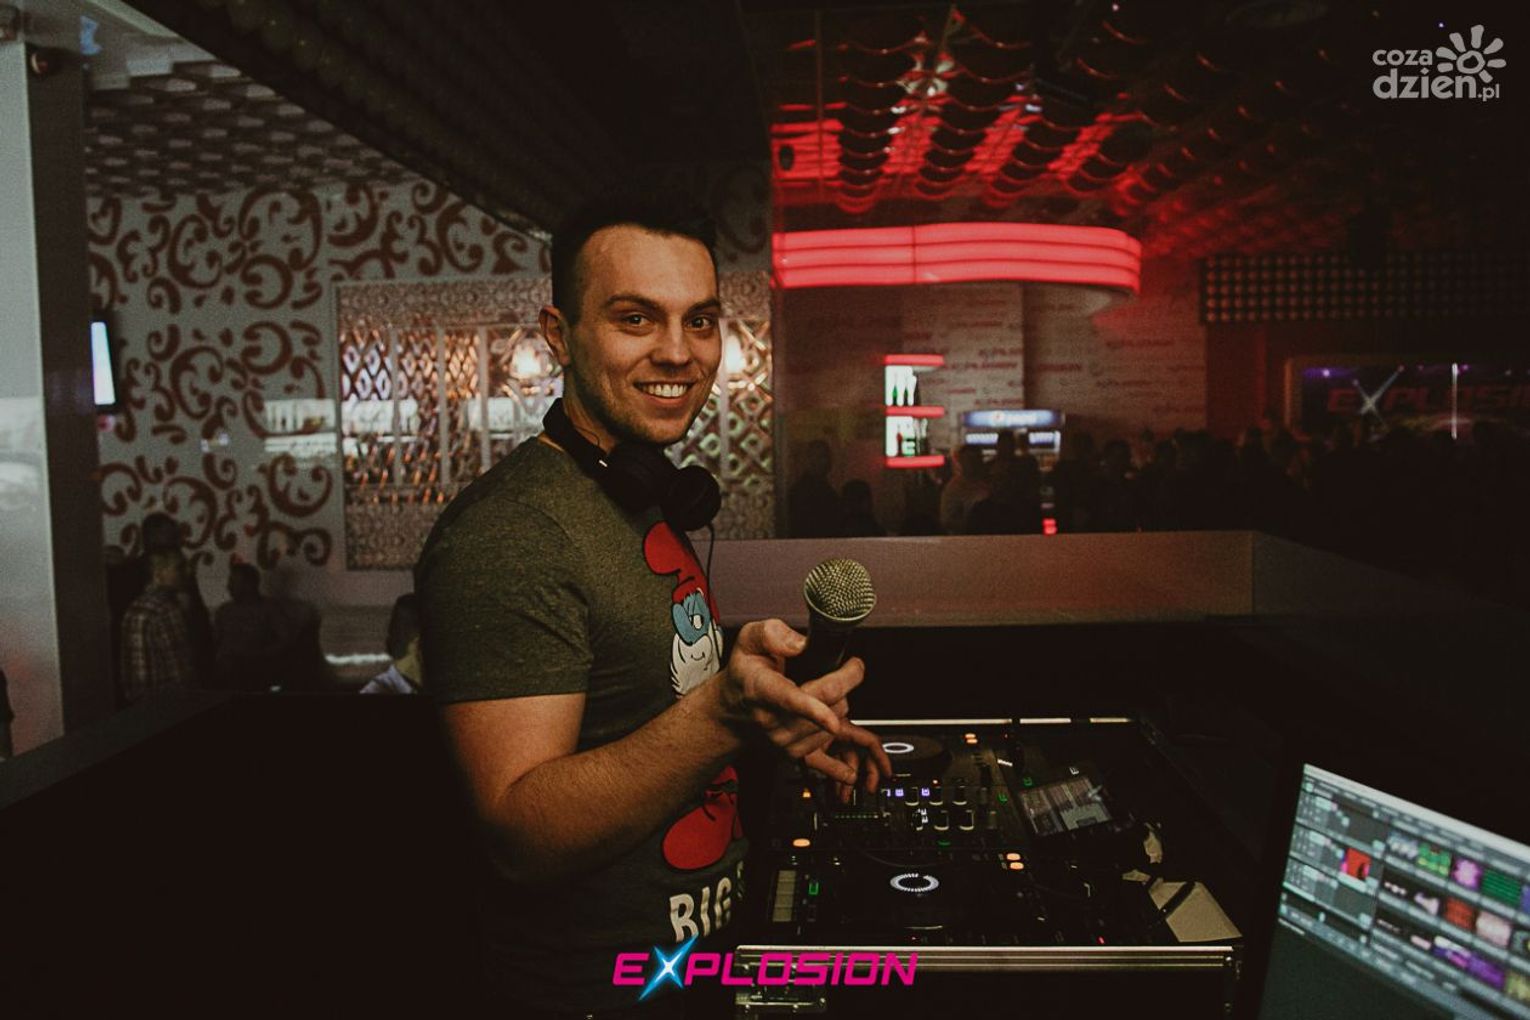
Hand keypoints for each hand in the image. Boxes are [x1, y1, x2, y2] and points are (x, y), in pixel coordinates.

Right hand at [713, 619, 892, 798]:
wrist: (731, 710)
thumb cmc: (744, 673)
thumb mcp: (749, 640)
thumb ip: (771, 633)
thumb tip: (801, 644)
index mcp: (761, 689)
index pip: (791, 701)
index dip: (816, 711)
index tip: (831, 721)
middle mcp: (771, 720)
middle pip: (827, 705)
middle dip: (847, 681)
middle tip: (848, 666)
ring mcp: (783, 740)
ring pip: (836, 720)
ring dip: (840, 700)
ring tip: (822, 686)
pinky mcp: (794, 754)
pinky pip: (833, 736)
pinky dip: (834, 718)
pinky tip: (820, 707)